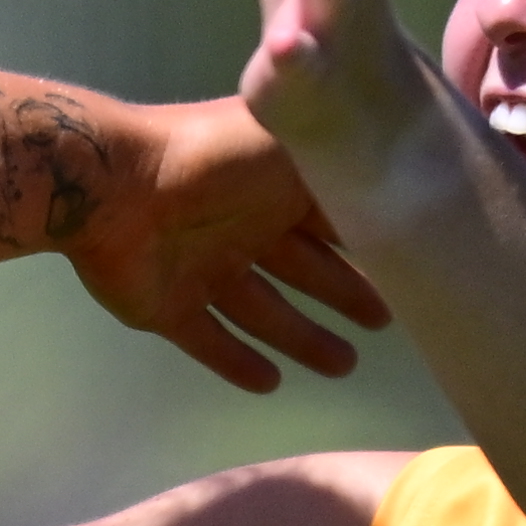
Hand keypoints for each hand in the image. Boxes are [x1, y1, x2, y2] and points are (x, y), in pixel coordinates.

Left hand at [66, 92, 390, 391]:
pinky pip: (207, 340)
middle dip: (341, 293)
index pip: (328, 220)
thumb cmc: (212, 157)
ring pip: (263, 311)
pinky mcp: (166, 306)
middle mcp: (241, 226)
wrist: (114, 183)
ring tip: (344, 366)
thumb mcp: (291, 141)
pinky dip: (235, 362)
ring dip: (301, 338)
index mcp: (269, 186)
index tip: (411, 267)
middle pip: (302, 269)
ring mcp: (202, 267)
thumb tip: (390, 168)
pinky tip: (269, 384)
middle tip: (385, 323)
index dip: (366, 243)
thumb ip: (338, 157)